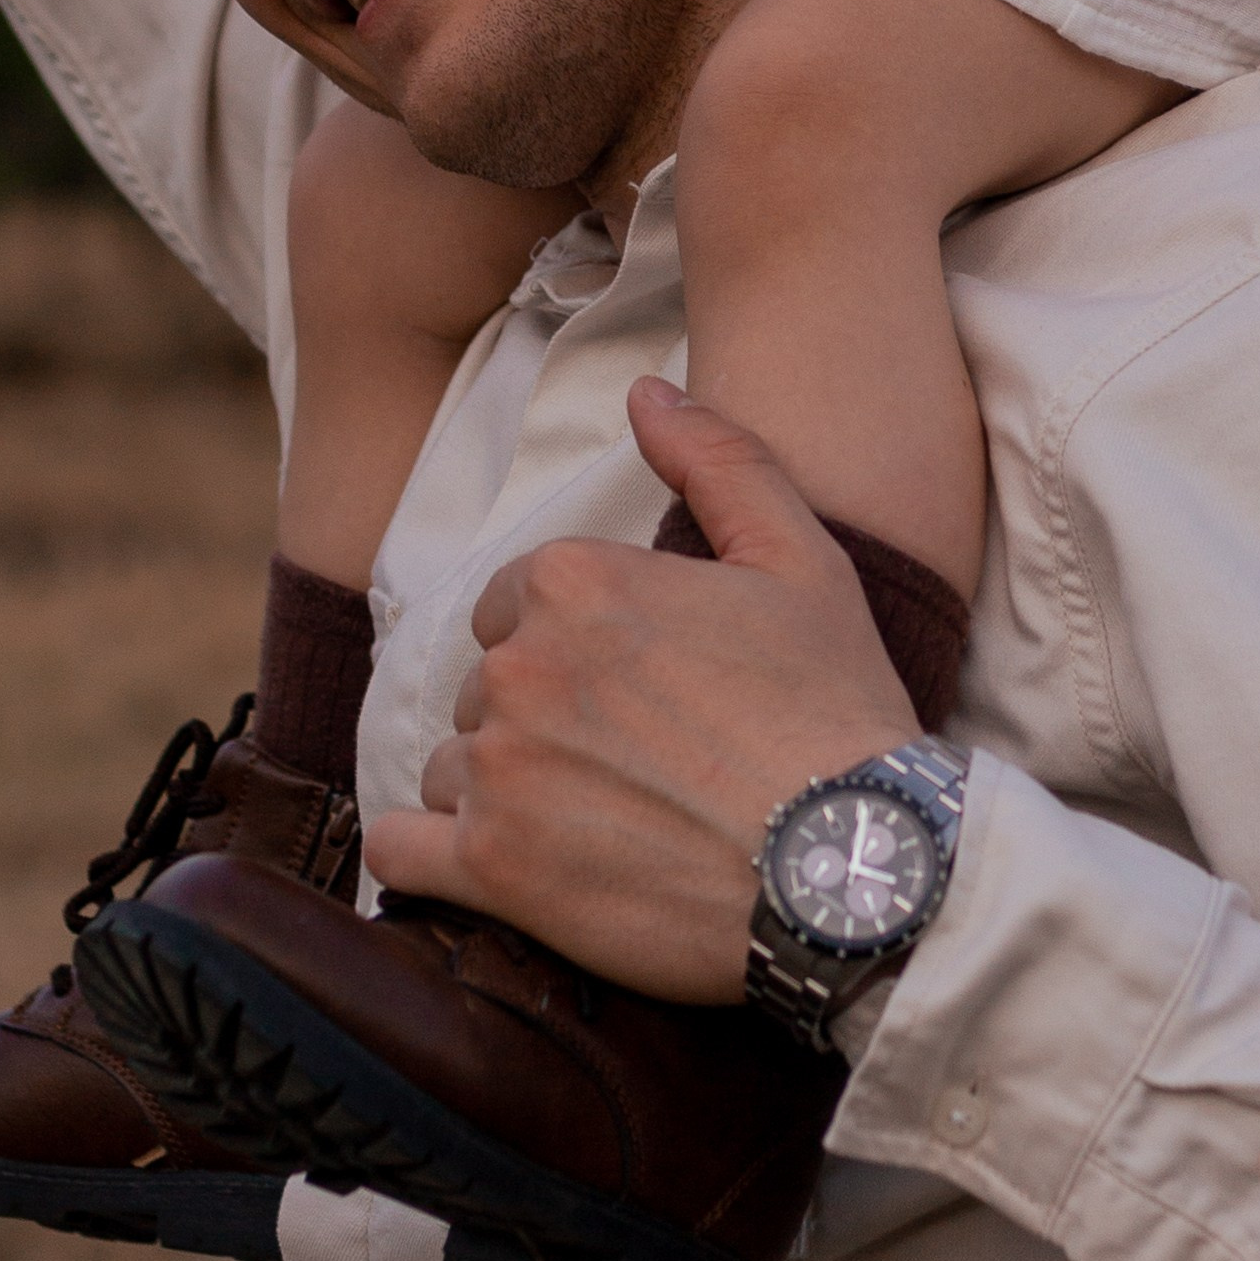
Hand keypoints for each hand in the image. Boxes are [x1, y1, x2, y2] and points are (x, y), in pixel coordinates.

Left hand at [363, 378, 918, 1000]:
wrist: (858, 870)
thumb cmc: (834, 710)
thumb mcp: (797, 557)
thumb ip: (715, 458)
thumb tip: (646, 390)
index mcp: (572, 580)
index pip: (515, 603)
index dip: (572, 646)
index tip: (633, 693)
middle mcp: (518, 665)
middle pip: (488, 685)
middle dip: (539, 719)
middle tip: (629, 765)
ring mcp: (498, 768)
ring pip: (453, 767)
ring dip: (501, 792)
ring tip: (595, 828)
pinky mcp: (491, 869)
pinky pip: (401, 852)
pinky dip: (427, 860)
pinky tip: (486, 867)